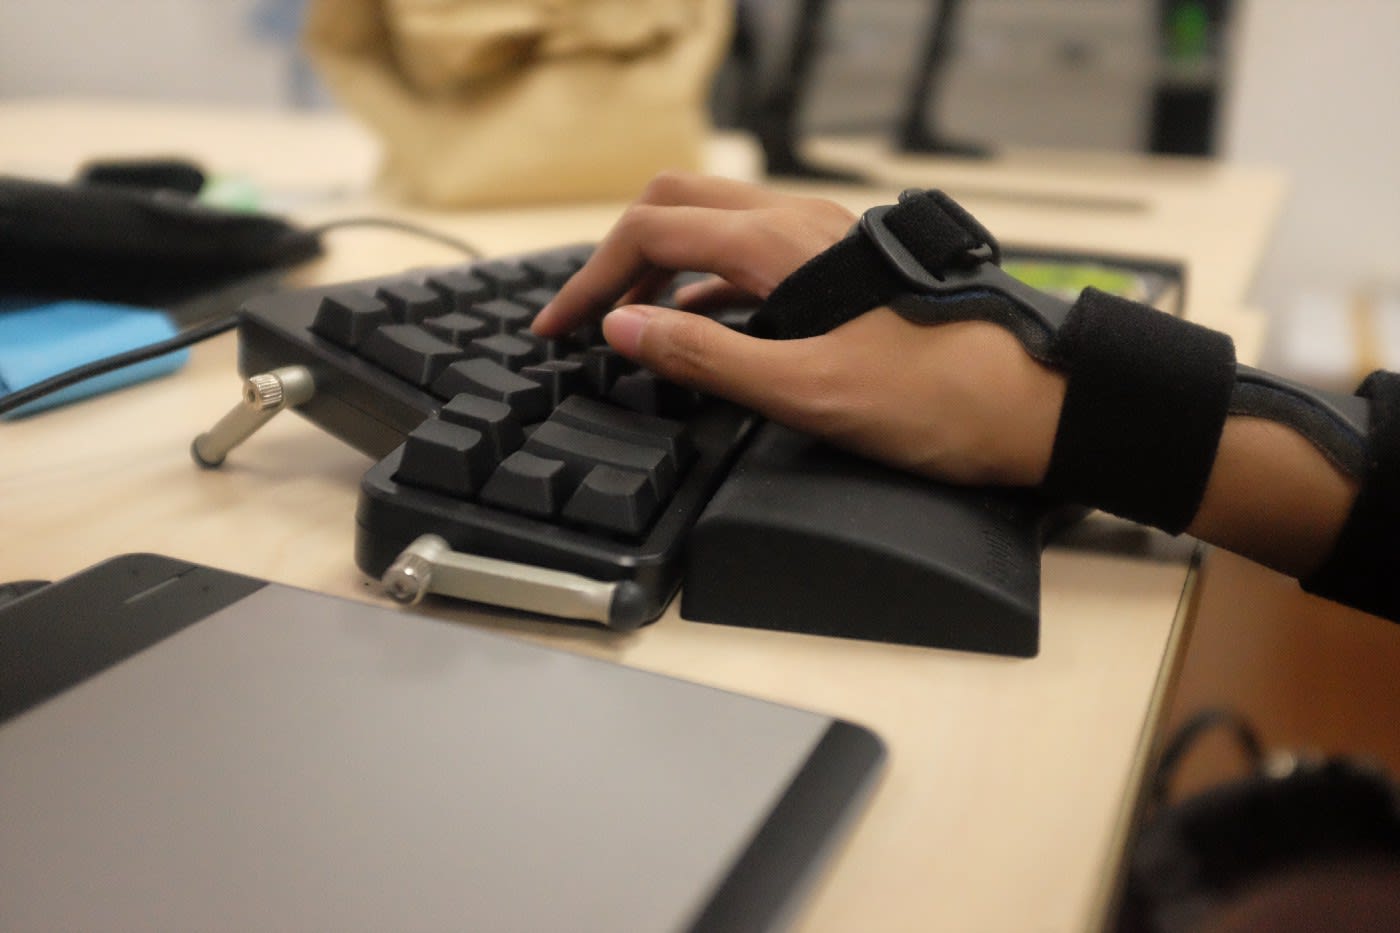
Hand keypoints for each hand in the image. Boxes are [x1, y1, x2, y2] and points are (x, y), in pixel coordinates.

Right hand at [533, 171, 1065, 486]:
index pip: (653, 233)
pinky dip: (706, 285)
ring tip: (629, 326)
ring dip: (662, 268)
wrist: (1032, 406)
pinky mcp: (842, 273)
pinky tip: (700, 330)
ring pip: (715, 229)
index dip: (593, 280)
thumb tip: (626, 327)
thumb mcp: (806, 389)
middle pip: (678, 206)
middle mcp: (800, 227)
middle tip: (586, 315)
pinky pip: (751, 260)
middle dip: (620, 255)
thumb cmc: (939, 399)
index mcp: (782, 244)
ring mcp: (823, 245)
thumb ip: (707, 355)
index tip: (558, 329)